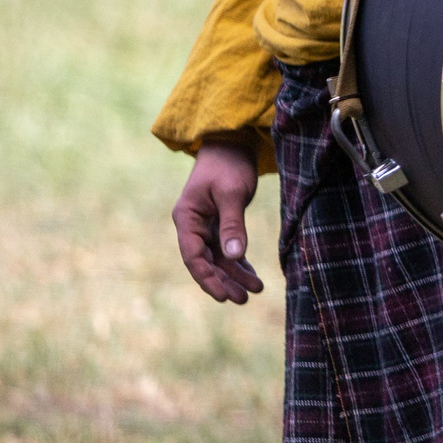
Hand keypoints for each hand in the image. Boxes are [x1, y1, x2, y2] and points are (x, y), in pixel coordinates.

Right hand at [173, 139, 263, 303]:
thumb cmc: (229, 165)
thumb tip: (234, 257)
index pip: (193, 257)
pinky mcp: (218, 223)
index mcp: (186, 219)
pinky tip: (252, 276)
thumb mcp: (232, 194)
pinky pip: (226, 249)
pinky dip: (238, 262)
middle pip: (205, 262)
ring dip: (234, 275)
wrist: (232, 143)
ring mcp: (204, 225)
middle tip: (244, 299)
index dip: (208, 278)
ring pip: (217, 258)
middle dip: (224, 282)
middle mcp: (192, 225)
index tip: (225, 295)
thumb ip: (232, 224)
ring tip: (255, 290)